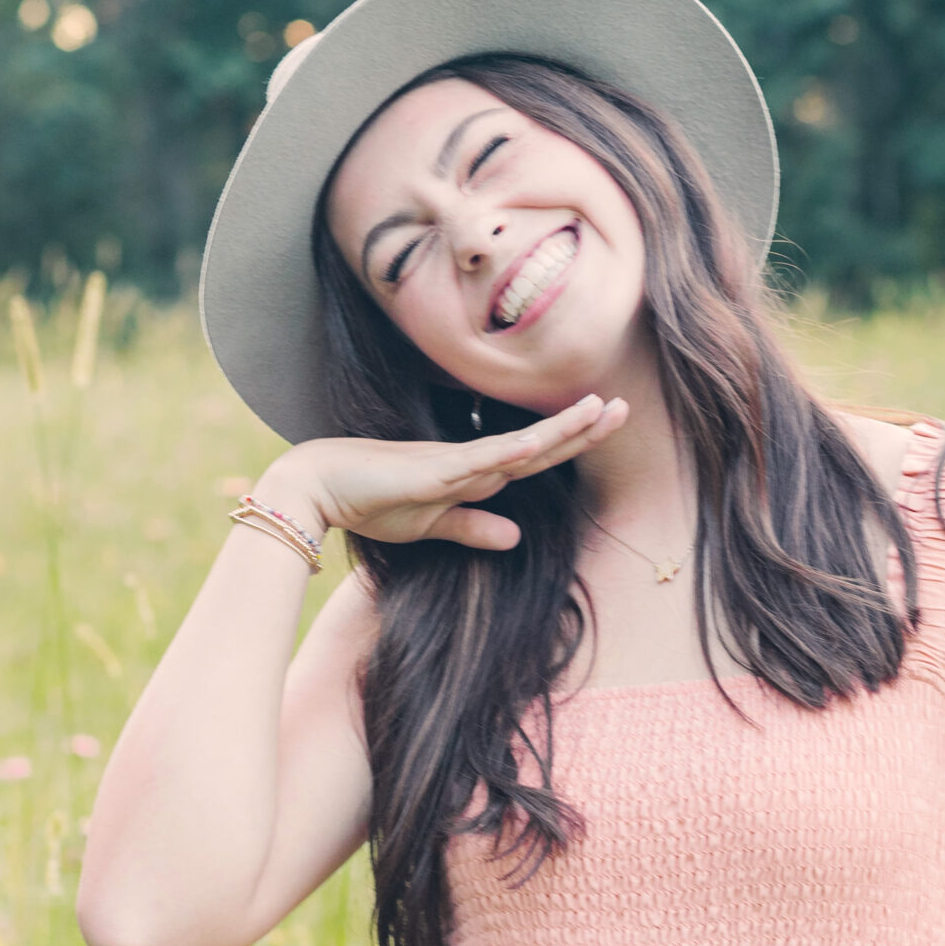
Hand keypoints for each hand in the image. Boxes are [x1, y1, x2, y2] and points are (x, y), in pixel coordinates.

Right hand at [261, 393, 628, 552]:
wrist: (319, 487)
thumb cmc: (370, 501)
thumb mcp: (431, 525)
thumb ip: (472, 528)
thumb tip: (516, 539)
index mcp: (474, 474)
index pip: (535, 457)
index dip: (573, 441)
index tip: (608, 422)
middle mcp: (471, 461)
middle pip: (539, 444)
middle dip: (583, 427)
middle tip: (626, 406)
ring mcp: (453, 463)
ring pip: (518, 446)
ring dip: (558, 430)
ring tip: (600, 409)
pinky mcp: (430, 472)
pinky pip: (476, 462)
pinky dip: (507, 453)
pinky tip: (535, 444)